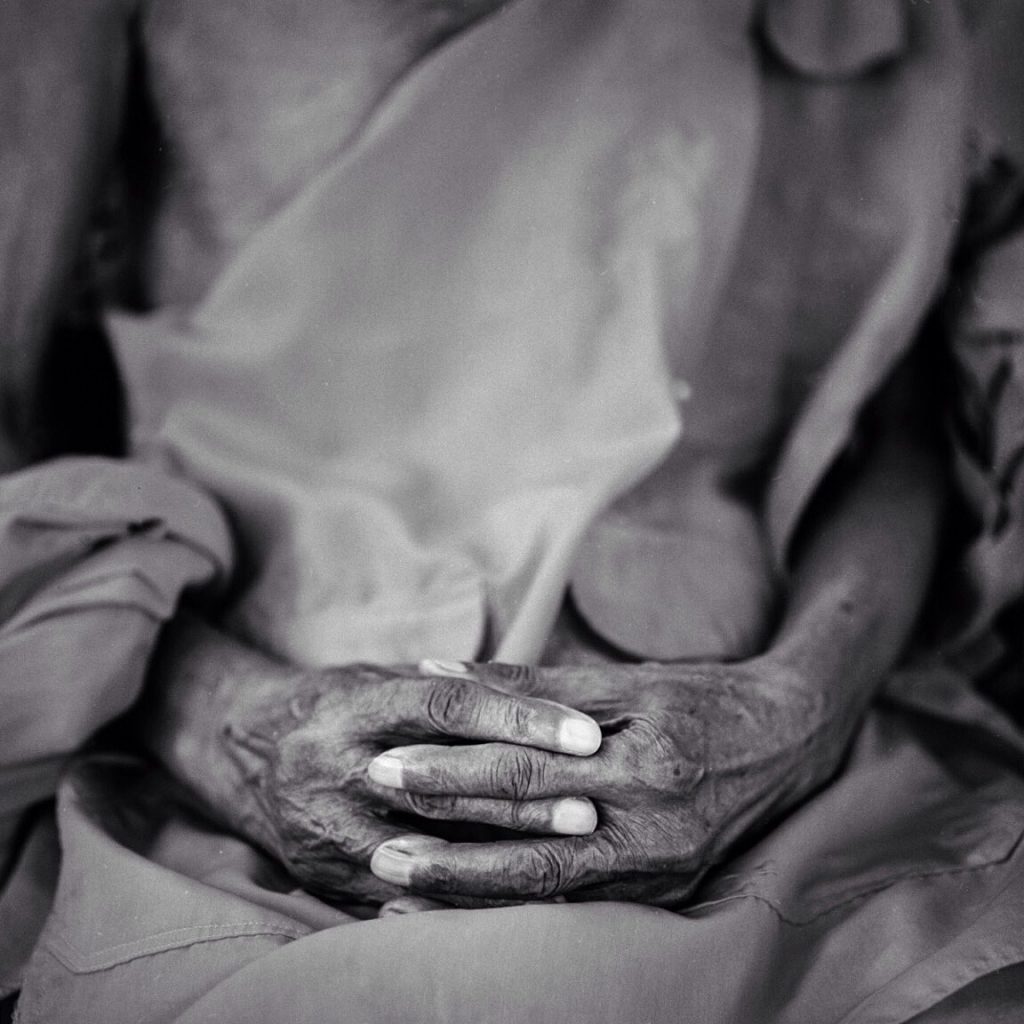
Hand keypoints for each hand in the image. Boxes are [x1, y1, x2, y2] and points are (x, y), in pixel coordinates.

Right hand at [215, 659, 602, 904]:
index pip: (447, 706)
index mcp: (353, 707)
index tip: (585, 733)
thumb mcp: (382, 678)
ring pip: (427, 852)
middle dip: (523, 799)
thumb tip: (548, 692)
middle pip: (441, 784)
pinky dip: (468, 900)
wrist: (246, 752)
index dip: (520, 718)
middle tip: (592, 804)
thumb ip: (451, 687)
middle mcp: (333, 768)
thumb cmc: (338, 705)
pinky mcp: (325, 879)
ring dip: (504, 857)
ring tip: (571, 859)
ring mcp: (325, 831)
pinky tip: (522, 899)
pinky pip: (407, 898)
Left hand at [367, 660, 840, 905]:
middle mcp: (653, 826)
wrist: (787, 739)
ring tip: (397, 890)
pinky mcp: (664, 894)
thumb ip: (530, 681)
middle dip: (445, 840)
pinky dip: (512, 910)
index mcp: (642, 760)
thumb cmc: (699, 696)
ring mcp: (661, 870)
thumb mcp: (624, 679)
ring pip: (546, 890)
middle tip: (373, 837)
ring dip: (468, 891)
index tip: (387, 764)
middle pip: (528, 836)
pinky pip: (574, 909)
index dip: (452, 771)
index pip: (526, 770)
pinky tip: (461, 914)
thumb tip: (438, 671)